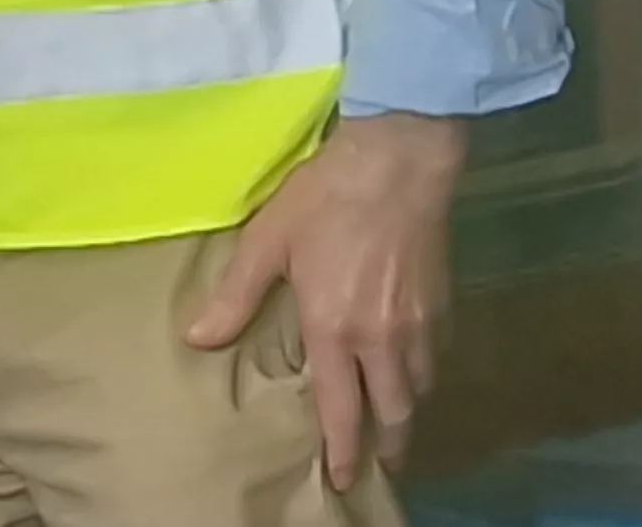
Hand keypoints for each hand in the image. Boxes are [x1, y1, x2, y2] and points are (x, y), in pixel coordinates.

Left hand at [183, 112, 464, 490]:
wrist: (397, 162)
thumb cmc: (325, 199)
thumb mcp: (268, 242)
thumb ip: (236, 295)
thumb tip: (198, 339)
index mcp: (336, 330)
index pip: (343, 409)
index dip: (342, 449)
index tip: (340, 478)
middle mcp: (383, 339)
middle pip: (394, 413)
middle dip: (386, 446)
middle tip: (375, 465)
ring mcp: (420, 324)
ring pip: (419, 389)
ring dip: (405, 411)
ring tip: (391, 421)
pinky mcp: (443, 302)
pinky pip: (436, 357)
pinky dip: (423, 374)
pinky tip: (411, 367)